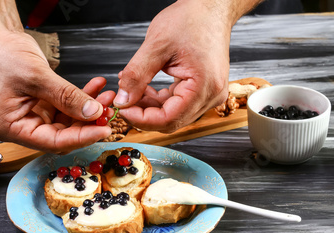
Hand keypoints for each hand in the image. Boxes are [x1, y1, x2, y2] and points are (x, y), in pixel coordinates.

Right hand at [0, 29, 110, 152]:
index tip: (103, 130)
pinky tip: (95, 88)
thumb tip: (93, 113)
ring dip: (87, 108)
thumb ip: (66, 97)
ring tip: (105, 95)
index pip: (53, 142)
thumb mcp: (37, 76)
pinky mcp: (39, 104)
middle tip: (109, 110)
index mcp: (11, 127)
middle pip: (62, 134)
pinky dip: (79, 97)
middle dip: (87, 122)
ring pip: (66, 120)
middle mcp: (21, 125)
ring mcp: (31, 115)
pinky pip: (64, 106)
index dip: (81, 137)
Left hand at [113, 0, 247, 132]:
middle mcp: (211, 96)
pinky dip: (158, 99)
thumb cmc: (191, 19)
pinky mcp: (203, 91)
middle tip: (123, 99)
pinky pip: (176, 104)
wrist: (210, 7)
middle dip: (143, 113)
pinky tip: (144, 87)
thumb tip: (123, 100)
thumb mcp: (156, 45)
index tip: (122, 109)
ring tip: (131, 87)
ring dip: (149, 106)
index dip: (141, 119)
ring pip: (172, 114)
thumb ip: (137, 75)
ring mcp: (208, 95)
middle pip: (170, 120)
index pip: (169, 119)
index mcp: (204, 86)